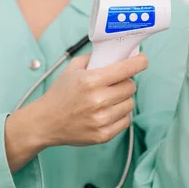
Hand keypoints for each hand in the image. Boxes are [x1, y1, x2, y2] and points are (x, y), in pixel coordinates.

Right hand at [3, 53, 146, 172]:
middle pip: (131, 86)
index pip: (126, 69)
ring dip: (123, 99)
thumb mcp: (72, 69)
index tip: (142, 60)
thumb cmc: (59, 94)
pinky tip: (108, 112)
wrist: (45, 122)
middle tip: (115, 83)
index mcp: (90, 81)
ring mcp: (101, 119)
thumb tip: (115, 52)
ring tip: (109, 99)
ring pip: (130, 104)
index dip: (139, 62)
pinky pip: (126, 120)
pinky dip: (120, 115)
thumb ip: (93, 58)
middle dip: (125, 82)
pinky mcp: (103, 135)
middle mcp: (98, 100)